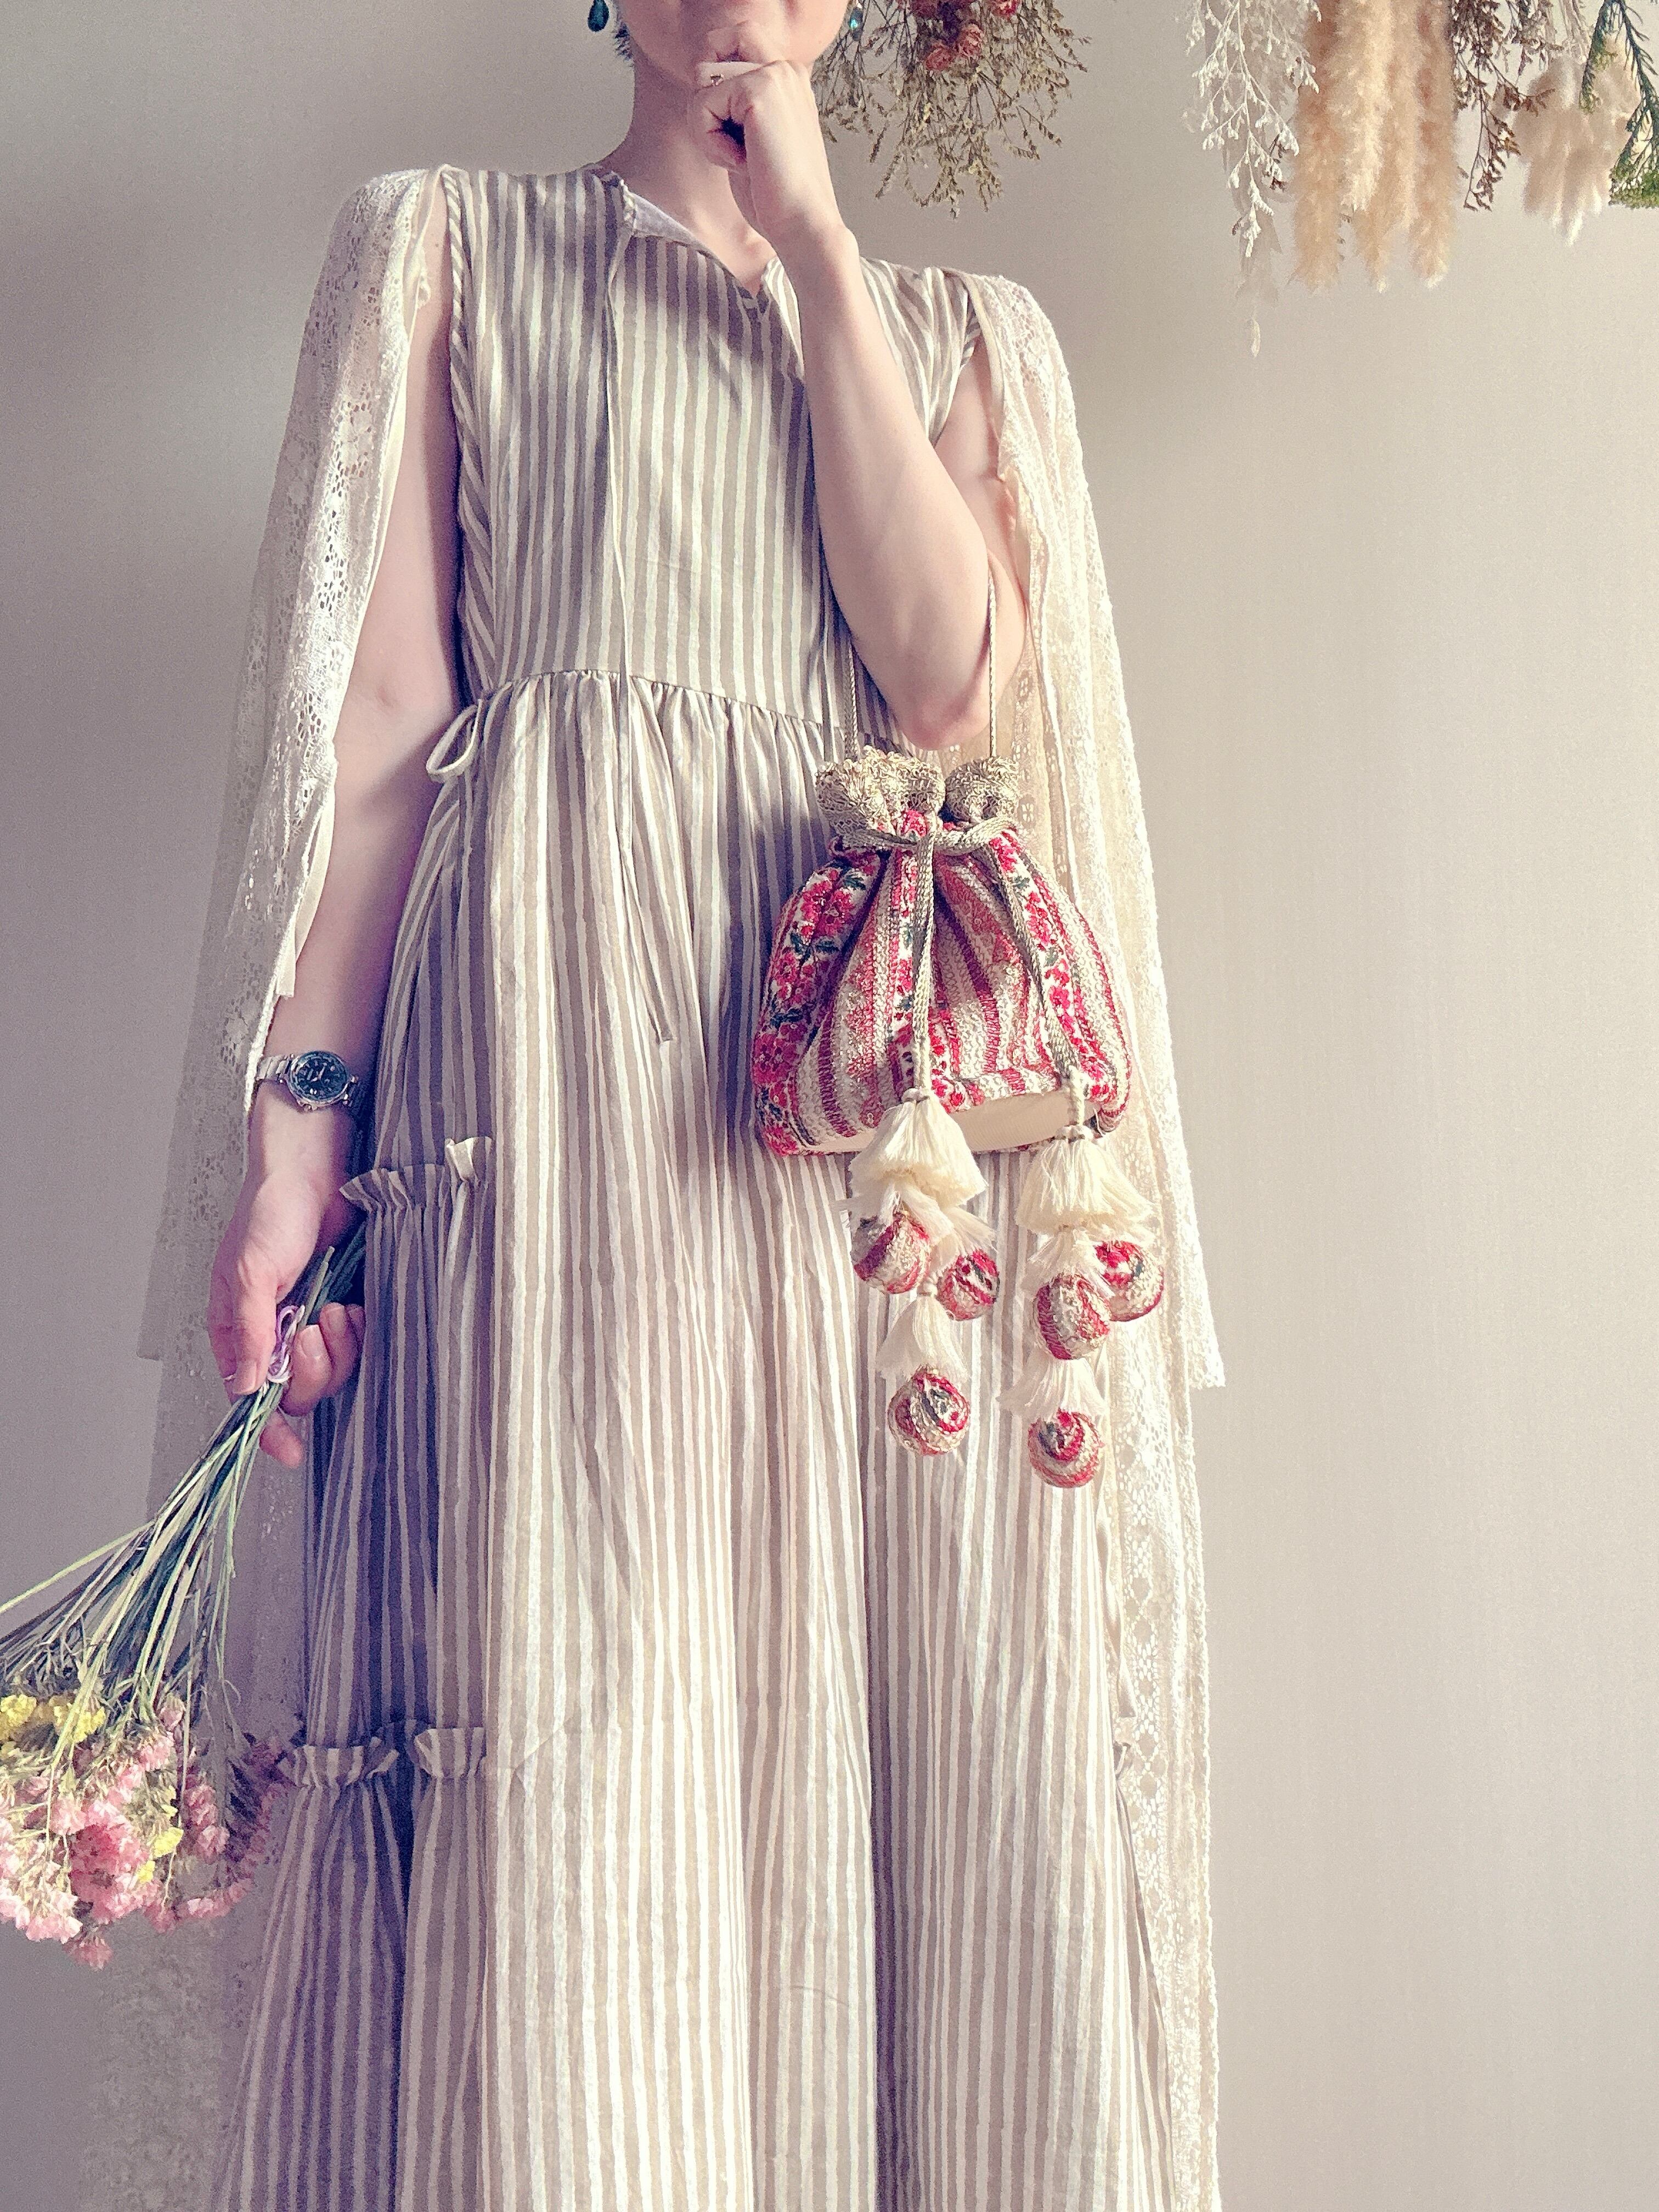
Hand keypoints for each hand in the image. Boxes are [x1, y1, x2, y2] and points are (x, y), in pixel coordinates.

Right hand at [206, 1091, 365, 1467]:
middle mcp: (275, 1335)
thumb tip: (249, 1389)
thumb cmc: (270, 1213)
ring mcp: (312, 1323)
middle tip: (313, 1327)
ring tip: (334, 1307)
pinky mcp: (346, 1309)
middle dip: (312, 1368)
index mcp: (241, 1332)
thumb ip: (251, 1334)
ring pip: (333, 1372)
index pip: (250, 1399)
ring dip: (338, 1347)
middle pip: (298, 1392)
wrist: (314, 1170)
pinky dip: (359, 1331)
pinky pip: (359, 1345)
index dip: (268, 1430)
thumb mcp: (249, 1273)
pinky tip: (353, 1304)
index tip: (289, 1453)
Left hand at [690, 53, 849, 265]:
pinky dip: (708, 141)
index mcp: (788, 78)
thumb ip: (734, 105)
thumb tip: (700, 77)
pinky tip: (739, 163)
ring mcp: (775, 74)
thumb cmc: (776, 196)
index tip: (724, 120)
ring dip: (706, 126)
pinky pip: (701, 103)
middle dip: (705, 98)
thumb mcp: (752, 139)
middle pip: (712, 48)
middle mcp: (785, 67)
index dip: (713, 72)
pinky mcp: (759, 90)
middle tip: (731, 142)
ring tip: (739, 158)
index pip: (734, 38)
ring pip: (702, 77)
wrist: (804, 226)